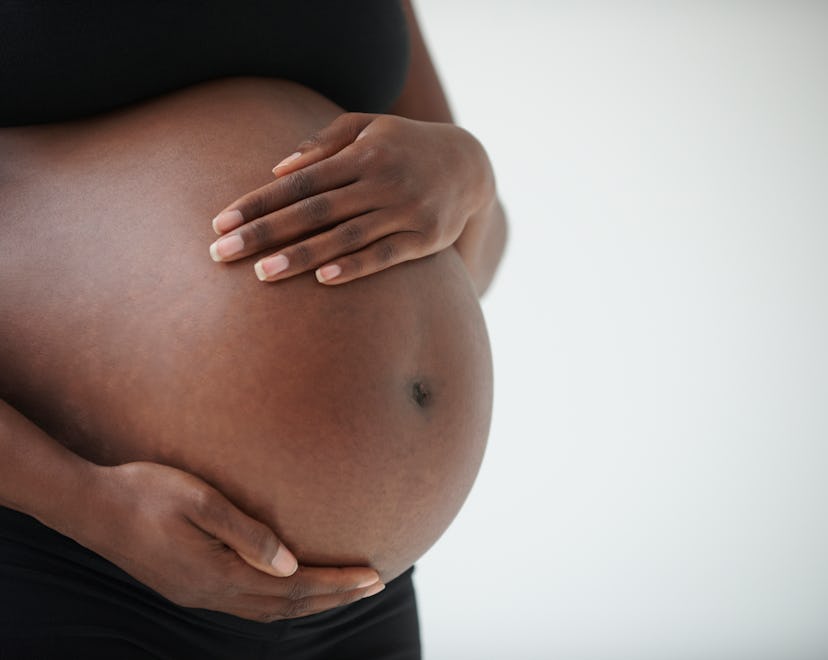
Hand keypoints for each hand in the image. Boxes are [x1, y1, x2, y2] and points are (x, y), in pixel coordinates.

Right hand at [81, 461, 382, 621]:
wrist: (89, 506)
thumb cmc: (145, 491)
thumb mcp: (199, 501)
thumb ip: (247, 534)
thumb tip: (291, 563)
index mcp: (218, 575)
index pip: (295, 587)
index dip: (337, 584)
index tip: (374, 576)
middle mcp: (212, 594)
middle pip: (288, 606)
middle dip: (335, 597)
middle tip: (375, 584)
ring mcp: (198, 594)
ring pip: (268, 610)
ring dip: (311, 602)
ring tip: (345, 590)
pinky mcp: (189, 587)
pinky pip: (248, 604)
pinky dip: (281, 601)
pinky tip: (291, 588)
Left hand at [208, 113, 494, 284]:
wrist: (470, 165)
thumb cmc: (405, 146)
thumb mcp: (369, 127)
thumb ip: (325, 142)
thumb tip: (278, 168)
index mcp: (361, 154)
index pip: (299, 181)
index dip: (258, 202)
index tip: (221, 222)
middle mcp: (381, 180)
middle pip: (313, 210)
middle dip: (265, 232)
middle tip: (221, 252)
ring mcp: (405, 210)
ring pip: (345, 236)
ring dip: (301, 256)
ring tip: (262, 274)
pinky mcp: (426, 239)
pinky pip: (386, 255)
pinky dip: (356, 267)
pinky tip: (324, 280)